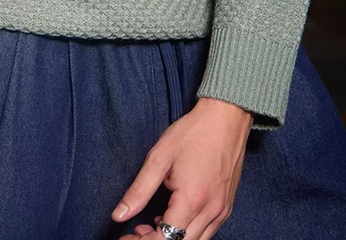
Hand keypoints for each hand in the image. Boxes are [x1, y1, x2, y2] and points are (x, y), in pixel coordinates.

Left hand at [113, 97, 252, 239]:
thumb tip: (118, 215)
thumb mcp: (159, 157)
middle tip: (136, 231)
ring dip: (172, 239)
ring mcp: (222, 211)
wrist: (226, 118)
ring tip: (152, 223)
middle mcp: (211, 212)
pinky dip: (187, 232)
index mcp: (192, 200)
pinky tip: (172, 216)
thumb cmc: (193, 133)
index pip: (165, 239)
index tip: (125, 236)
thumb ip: (139, 190)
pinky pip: (206, 232)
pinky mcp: (226, 207)